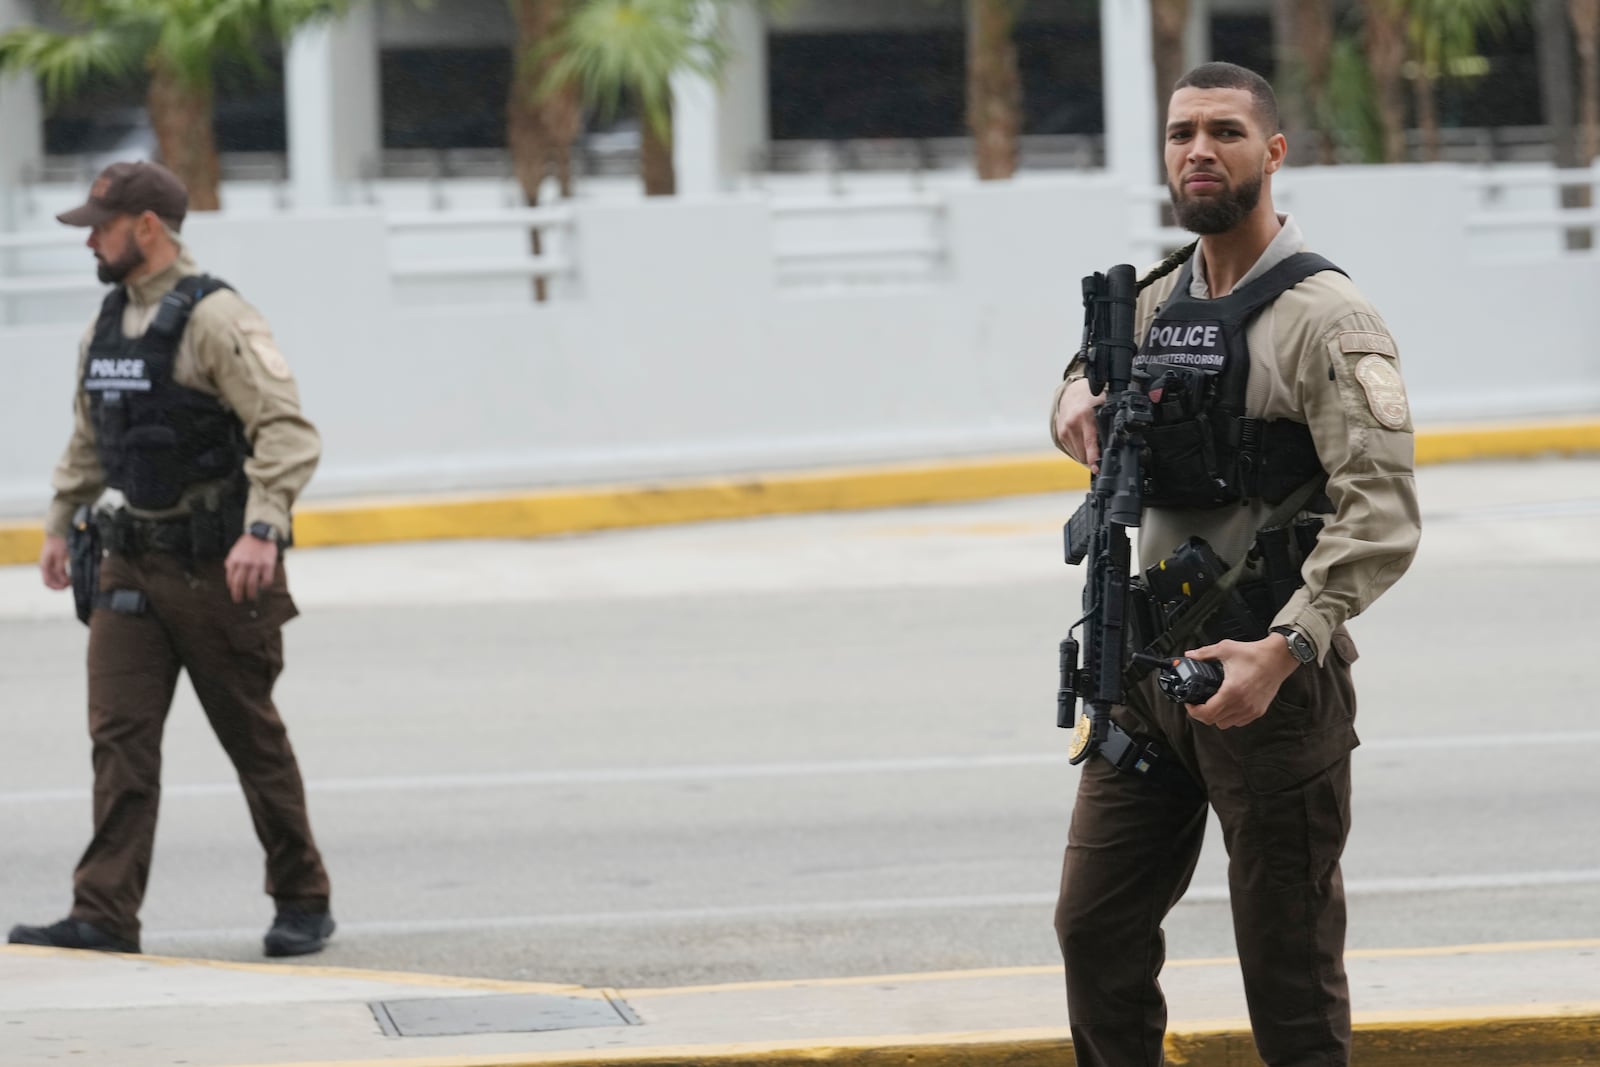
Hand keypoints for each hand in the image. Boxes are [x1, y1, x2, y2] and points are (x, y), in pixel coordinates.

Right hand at [39, 535, 69, 590]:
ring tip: (72, 583)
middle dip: (59, 586)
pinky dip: (64, 577)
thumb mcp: (60, 556)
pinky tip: (71, 578)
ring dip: (62, 582)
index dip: (55, 587)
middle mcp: (46, 566)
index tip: (65, 588)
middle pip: (51, 581)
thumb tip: (63, 581)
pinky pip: (59, 573)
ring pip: (55, 578)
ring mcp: (51, 564)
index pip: (47, 581)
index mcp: (44, 565)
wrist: (58, 532)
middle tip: (70, 586)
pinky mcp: (56, 562)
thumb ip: (60, 568)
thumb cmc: (58, 543)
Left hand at [224, 534, 278, 602]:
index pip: (231, 579)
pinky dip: (264, 586)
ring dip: (250, 593)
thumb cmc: (247, 543)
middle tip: (238, 600)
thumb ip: (230, 562)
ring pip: (252, 584)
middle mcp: (245, 563)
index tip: (234, 593)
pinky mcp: (268, 564)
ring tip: (250, 597)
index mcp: (235, 560)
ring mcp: (257, 564)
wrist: (260, 533)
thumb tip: (229, 576)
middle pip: (239, 583)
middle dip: (238, 594)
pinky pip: (266, 579)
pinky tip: (262, 587)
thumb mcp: (234, 551)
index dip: (232, 588)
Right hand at [1054, 378, 1103, 472]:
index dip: (1094, 458)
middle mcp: (1072, 424)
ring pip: (1077, 454)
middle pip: (1083, 453)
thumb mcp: (1104, 407)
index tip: (1096, 468)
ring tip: (1093, 447)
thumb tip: (1116, 443)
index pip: (1089, 443)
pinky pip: (1072, 450)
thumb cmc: (1092, 400)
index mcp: (1085, 416)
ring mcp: (1065, 430)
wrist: (1073, 392)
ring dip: (1086, 455)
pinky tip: (1084, 442)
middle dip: (1093, 457)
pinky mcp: (1060, 434)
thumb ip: (1109, 423)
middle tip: (1101, 454)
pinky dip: (1079, 450)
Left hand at [1181, 635, 1300, 729]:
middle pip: (1213, 721)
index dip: (1193, 711)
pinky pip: (1239, 722)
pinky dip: (1230, 717)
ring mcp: (1251, 710)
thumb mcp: (1225, 649)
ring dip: (1216, 716)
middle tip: (1198, 702)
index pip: (1207, 714)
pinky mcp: (1259, 711)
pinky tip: (1228, 704)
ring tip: (1213, 703)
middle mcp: (1242, 704)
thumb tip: (1189, 655)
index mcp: (1231, 692)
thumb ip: (1204, 653)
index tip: (1190, 703)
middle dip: (1202, 713)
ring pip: (1226, 724)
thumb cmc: (1254, 654)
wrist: (1279, 657)